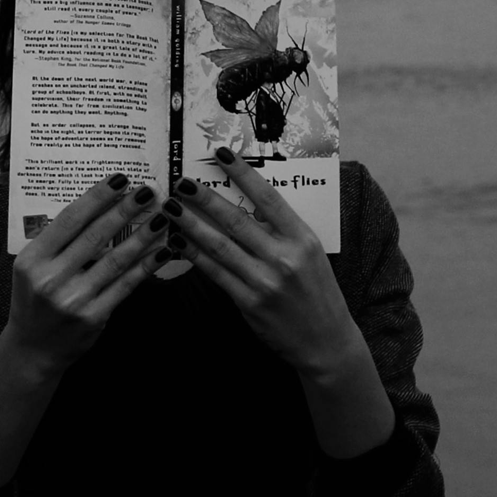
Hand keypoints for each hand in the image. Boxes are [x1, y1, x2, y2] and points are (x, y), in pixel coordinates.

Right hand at [4, 173, 167, 369]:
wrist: (33, 349)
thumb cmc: (35, 300)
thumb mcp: (31, 268)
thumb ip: (55, 242)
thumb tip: (97, 206)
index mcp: (32, 259)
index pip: (69, 220)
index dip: (97, 197)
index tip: (119, 179)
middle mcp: (51, 278)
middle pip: (95, 235)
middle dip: (125, 210)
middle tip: (147, 191)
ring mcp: (74, 299)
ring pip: (115, 259)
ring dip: (142, 236)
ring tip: (161, 217)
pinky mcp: (94, 317)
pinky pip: (126, 285)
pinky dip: (146, 266)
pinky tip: (161, 251)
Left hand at [169, 149, 364, 377]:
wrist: (325, 342)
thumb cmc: (318, 294)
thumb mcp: (311, 255)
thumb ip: (283, 232)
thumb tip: (249, 206)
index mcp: (304, 238)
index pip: (269, 198)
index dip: (244, 174)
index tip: (223, 154)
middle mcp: (285, 257)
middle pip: (237, 219)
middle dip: (205, 198)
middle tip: (182, 181)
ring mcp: (265, 281)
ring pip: (220, 245)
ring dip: (191, 225)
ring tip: (171, 208)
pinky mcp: (249, 302)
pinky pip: (215, 273)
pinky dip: (194, 256)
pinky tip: (178, 243)